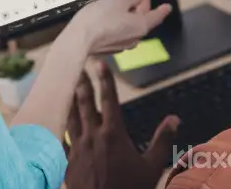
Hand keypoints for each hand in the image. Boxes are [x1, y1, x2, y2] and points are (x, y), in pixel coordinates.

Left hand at [65, 62, 179, 188]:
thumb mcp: (152, 166)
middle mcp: (92, 136)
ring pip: (70, 118)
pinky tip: (54, 122)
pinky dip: (58, 128)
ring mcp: (77, 149)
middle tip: (78, 68)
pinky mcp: (66, 162)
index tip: (100, 63)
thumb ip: (163, 140)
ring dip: (69, 101)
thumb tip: (175, 119)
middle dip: (82, 84)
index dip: (105, 80)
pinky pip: (60, 140)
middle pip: (85, 103)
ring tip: (66, 87)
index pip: (109, 99)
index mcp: (113, 134)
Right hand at [68, 0, 171, 55]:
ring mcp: (123, 44)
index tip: (167, 7)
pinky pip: (118, 32)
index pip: (157, 15)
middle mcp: (135, 38)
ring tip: (110, 7)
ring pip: (129, 25)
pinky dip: (115, 24)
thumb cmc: (98, 20)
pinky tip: (103, 19)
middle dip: (136, 7)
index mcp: (141, 25)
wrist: (78, 40)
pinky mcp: (111, 46)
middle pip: (142, 18)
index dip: (162, 8)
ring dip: (124, 15)